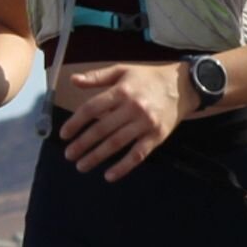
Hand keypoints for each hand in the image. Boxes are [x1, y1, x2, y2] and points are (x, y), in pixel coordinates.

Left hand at [56, 62, 185, 179]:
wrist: (183, 86)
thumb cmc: (148, 78)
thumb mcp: (122, 70)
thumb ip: (97, 76)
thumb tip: (73, 80)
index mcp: (121, 91)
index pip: (92, 109)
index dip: (76, 123)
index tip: (64, 134)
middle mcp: (132, 107)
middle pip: (102, 129)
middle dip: (83, 144)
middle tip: (69, 155)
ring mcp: (145, 124)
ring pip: (117, 143)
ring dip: (97, 157)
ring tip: (81, 166)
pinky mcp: (157, 137)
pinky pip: (137, 154)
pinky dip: (123, 167)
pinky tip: (109, 176)